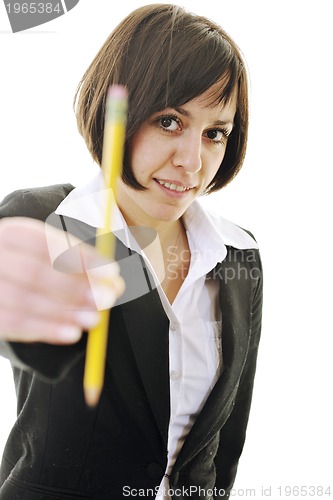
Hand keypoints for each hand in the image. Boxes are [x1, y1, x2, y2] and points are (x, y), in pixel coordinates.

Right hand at [0, 217, 124, 344]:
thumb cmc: (29, 265)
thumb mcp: (48, 254)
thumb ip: (77, 263)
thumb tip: (113, 281)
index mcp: (12, 235)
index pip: (46, 242)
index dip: (80, 257)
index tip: (111, 270)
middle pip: (33, 272)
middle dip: (75, 287)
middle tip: (107, 298)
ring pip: (23, 300)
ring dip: (65, 312)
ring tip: (94, 319)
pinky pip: (14, 324)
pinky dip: (46, 330)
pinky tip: (72, 333)